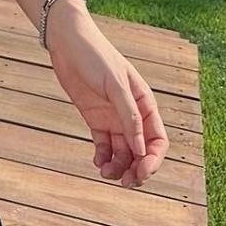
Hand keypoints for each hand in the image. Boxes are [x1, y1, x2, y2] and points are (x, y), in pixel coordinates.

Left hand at [45, 9, 169, 188]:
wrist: (68, 42)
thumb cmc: (96, 56)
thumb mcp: (115, 84)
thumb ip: (129, 116)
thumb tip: (141, 150)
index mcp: (144, 104)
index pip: (157, 140)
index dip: (153, 159)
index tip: (141, 172)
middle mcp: (131, 114)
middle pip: (140, 150)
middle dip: (136, 169)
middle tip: (124, 183)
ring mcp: (112, 117)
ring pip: (122, 151)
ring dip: (118, 166)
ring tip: (104, 173)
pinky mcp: (94, 118)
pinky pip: (104, 144)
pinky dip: (103, 156)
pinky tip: (97, 162)